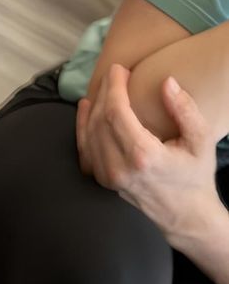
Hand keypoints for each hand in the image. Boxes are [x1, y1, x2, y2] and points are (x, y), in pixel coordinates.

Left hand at [75, 64, 224, 246]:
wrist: (183, 213)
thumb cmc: (194, 174)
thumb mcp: (200, 140)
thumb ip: (185, 109)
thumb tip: (167, 82)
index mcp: (143, 156)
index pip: (116, 113)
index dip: (113, 87)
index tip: (119, 69)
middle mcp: (120, 168)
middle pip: (99, 121)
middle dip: (104, 93)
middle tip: (113, 74)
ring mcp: (108, 177)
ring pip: (89, 135)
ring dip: (92, 108)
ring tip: (101, 88)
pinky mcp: (103, 181)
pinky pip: (85, 151)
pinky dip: (82, 129)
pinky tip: (86, 111)